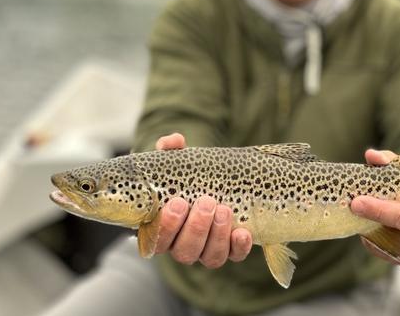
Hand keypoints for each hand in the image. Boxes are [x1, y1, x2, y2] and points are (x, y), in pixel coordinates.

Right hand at [150, 133, 252, 267]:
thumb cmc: (187, 174)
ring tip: (224, 210)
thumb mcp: (176, 161)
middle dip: (196, 228)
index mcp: (162, 228)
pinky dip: (239, 247)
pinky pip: (235, 256)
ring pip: (209, 257)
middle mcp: (182, 244)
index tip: (178, 202)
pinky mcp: (230, 249)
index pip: (156, 240)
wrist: (215, 180)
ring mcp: (207, 250)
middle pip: (184, 251)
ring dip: (216, 236)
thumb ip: (170, 150)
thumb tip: (172, 142)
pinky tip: (242, 232)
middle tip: (206, 202)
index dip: (166, 226)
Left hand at [351, 149, 399, 265]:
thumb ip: (390, 162)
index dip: (380, 210)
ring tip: (361, 210)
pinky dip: (370, 235)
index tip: (358, 202)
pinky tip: (368, 222)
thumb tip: (372, 156)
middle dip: (371, 217)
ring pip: (382, 241)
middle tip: (352, 205)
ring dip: (367, 226)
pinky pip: (379, 249)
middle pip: (393, 230)